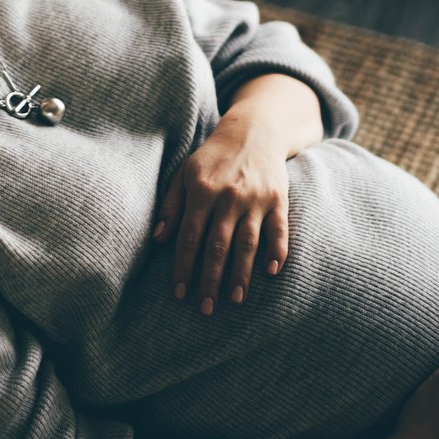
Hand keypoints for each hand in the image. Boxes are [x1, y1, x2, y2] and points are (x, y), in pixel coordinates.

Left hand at [151, 116, 289, 314]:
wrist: (253, 131)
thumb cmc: (212, 158)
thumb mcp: (184, 174)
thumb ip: (171, 205)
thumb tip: (158, 239)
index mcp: (201, 191)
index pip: (190, 237)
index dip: (184, 267)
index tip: (180, 294)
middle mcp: (229, 196)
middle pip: (218, 246)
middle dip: (210, 280)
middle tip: (205, 308)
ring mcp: (256, 199)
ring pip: (248, 243)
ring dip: (241, 274)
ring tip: (235, 300)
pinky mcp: (278, 199)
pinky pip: (279, 229)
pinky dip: (277, 251)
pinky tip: (271, 272)